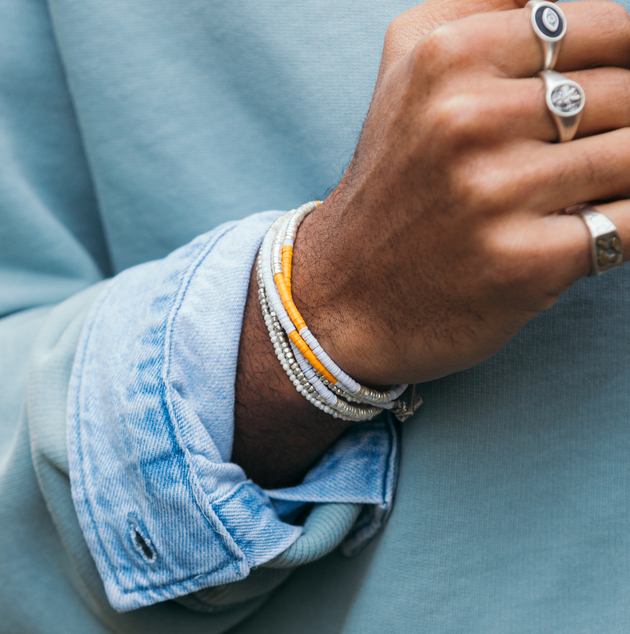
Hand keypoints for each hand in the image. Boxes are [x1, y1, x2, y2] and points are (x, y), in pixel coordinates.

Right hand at [292, 0, 629, 385]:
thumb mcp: (406, 67)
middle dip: (621, 123)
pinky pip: (627, 225)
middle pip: (625, 93)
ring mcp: (495, 194)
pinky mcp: (522, 262)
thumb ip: (485, 7)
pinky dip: (622, 224)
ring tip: (578, 188)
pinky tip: (583, 226)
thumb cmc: (388, 179)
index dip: (624, 60)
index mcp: (447, 59)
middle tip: (579, 151)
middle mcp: (467, 122)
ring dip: (620, 175)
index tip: (612, 91)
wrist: (346, 290)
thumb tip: (565, 4)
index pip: (600, 29)